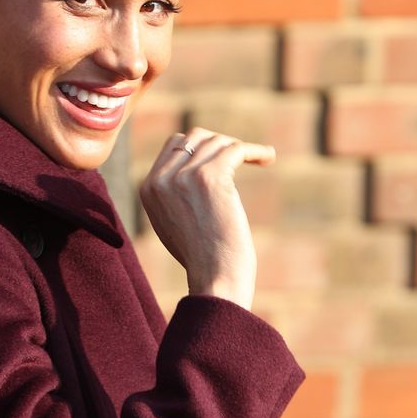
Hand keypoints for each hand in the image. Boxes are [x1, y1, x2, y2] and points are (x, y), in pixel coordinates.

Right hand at [138, 127, 275, 309]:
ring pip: (217, 142)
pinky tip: (268, 157)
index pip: (174, 144)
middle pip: (194, 137)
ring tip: (261, 158)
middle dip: (220, 143)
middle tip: (241, 158)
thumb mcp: (174, 222)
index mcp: (148, 188)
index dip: (202, 147)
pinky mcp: (210, 178)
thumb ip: (174, 193)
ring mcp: (183, 176)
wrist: (215, 279)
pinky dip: (255, 150)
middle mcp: (161, 179)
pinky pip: (235, 149)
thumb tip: (191, 164)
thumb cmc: (203, 259)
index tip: (225, 158)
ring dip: (240, 149)